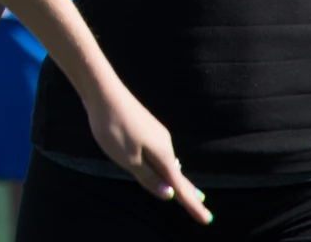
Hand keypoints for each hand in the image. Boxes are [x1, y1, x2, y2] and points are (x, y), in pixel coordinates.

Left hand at [84, 79, 211, 224]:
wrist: (102, 91)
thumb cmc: (113, 127)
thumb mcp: (127, 159)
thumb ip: (148, 177)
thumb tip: (169, 194)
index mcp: (163, 154)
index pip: (180, 186)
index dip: (192, 204)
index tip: (207, 219)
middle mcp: (164, 143)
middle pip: (176, 173)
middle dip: (187, 191)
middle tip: (202, 205)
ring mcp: (155, 133)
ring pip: (166, 162)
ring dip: (174, 178)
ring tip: (187, 191)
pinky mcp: (145, 127)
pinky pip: (157, 152)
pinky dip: (163, 165)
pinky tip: (163, 165)